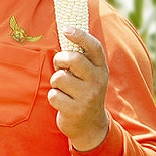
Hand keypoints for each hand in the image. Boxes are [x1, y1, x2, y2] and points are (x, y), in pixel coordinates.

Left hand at [48, 28, 108, 151]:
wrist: (90, 126)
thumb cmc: (83, 92)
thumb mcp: (89, 75)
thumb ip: (81, 57)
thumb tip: (66, 30)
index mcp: (101, 69)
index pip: (94, 47)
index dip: (80, 36)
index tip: (66, 29)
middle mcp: (98, 81)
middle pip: (73, 59)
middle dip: (60, 59)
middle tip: (59, 65)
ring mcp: (88, 96)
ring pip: (59, 78)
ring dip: (56, 82)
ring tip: (63, 89)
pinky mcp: (76, 110)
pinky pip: (54, 95)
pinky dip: (54, 98)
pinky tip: (63, 103)